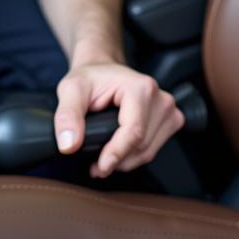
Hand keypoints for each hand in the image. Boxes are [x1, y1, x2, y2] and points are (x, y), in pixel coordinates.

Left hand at [53, 63, 183, 177]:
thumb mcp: (70, 90)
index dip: (116, 153)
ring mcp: (169, 111)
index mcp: (141, 88)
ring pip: (148, 152)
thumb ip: (67, 116)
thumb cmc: (89, 79)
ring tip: (103, 159)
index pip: (134, 132)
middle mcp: (161, 99)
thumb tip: (69, 145)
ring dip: (124, 162)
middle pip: (141, 146)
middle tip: (94, 164)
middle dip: (116, 160)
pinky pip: (152, 150)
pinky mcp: (170, 121)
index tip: (100, 168)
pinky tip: (117, 152)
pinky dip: (133, 157)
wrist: (104, 71)